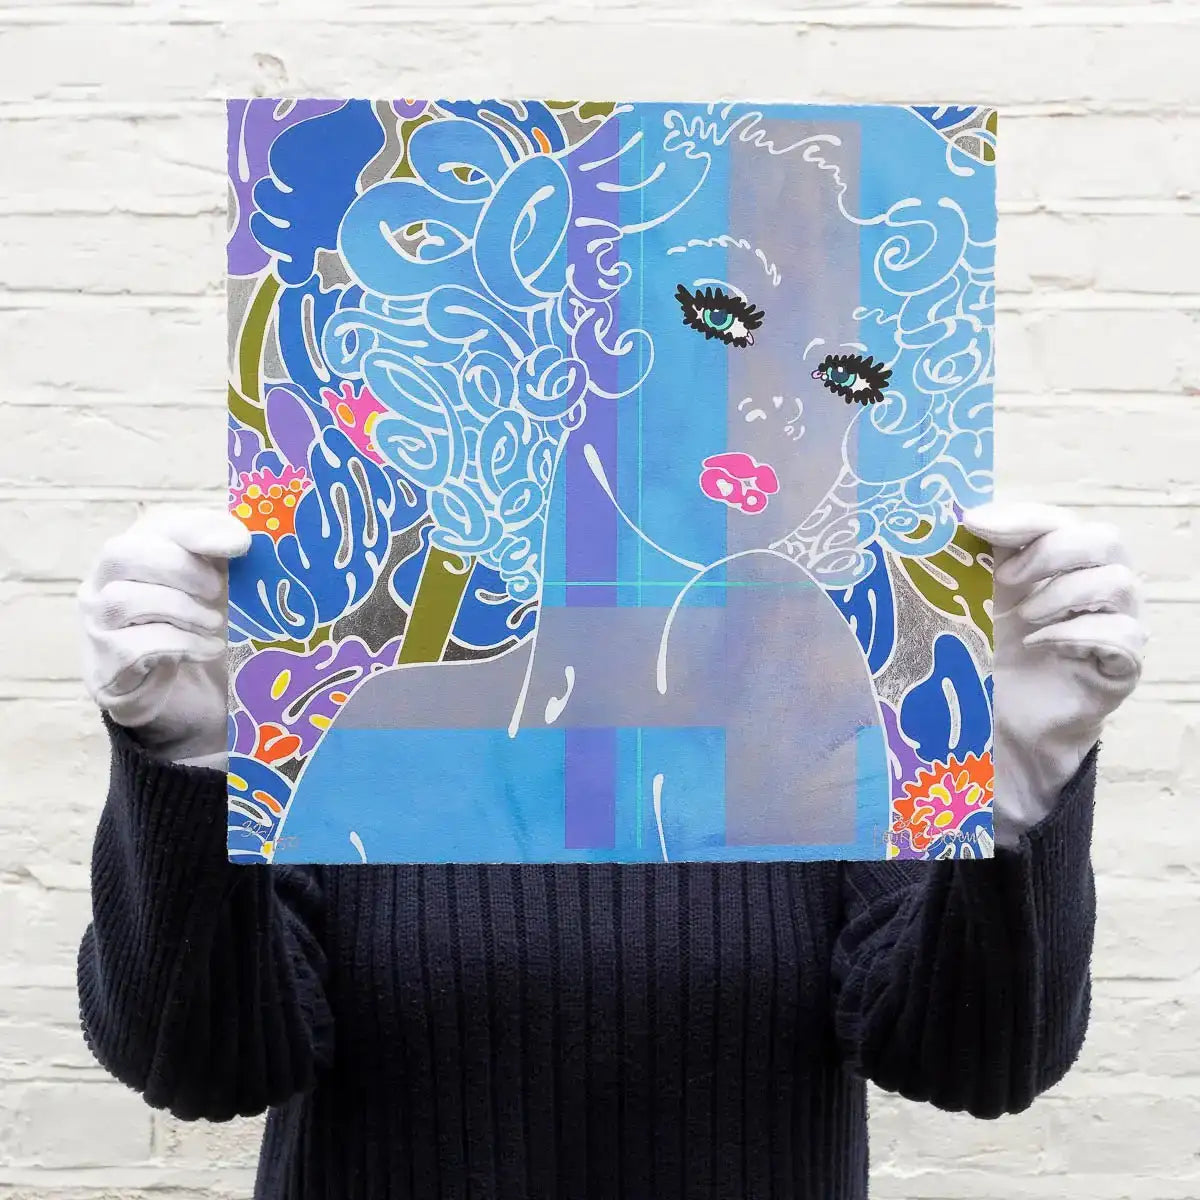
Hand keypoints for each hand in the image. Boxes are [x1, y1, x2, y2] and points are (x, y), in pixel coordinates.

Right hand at [78, 508, 249, 769]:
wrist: (179, 689)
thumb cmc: (195, 621)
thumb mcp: (212, 581)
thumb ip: (222, 554)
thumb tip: (240, 539)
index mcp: (133, 549)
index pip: (154, 523)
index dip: (196, 530)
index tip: (240, 544)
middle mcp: (101, 581)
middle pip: (122, 553)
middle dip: (181, 569)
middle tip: (218, 589)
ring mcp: (96, 622)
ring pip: (125, 600)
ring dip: (182, 609)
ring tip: (214, 622)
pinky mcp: (106, 663)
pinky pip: (137, 646)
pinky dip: (182, 643)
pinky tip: (208, 647)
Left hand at [962, 502, 1147, 847]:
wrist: (992, 727)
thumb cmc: (981, 658)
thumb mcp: (969, 604)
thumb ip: (966, 562)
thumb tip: (942, 520)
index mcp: (1054, 565)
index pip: (1057, 520)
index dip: (1022, 517)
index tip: (972, 523)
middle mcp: (1091, 589)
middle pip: (1104, 540)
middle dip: (1052, 550)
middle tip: (1004, 578)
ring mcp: (1112, 627)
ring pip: (1121, 582)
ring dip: (1067, 591)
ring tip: (1023, 616)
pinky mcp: (1119, 669)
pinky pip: (1126, 636)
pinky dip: (1083, 632)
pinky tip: (1041, 643)